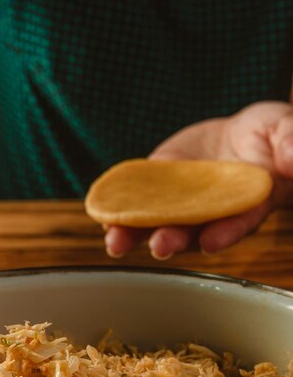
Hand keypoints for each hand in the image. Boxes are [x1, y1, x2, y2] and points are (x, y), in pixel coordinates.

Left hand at [105, 101, 292, 258]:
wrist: (237, 136)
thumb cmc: (268, 136)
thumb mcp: (284, 130)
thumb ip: (291, 143)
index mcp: (248, 205)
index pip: (238, 222)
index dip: (225, 232)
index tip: (210, 240)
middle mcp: (212, 213)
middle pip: (193, 232)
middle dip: (175, 238)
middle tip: (159, 246)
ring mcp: (182, 204)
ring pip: (159, 224)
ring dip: (137, 234)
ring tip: (116, 241)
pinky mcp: (158, 190)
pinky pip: (138, 203)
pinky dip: (120, 210)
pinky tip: (102, 215)